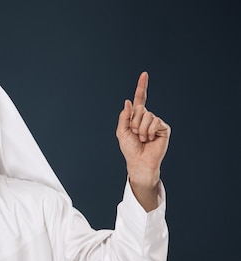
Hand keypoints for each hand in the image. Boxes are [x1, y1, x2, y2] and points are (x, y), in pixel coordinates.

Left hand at [116, 72, 170, 187]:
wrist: (139, 161)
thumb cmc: (130, 149)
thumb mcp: (121, 132)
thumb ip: (124, 116)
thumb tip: (129, 101)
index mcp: (137, 117)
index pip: (140, 99)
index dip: (142, 87)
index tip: (144, 74)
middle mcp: (147, 117)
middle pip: (140, 108)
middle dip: (134, 122)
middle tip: (135, 134)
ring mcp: (156, 122)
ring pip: (147, 115)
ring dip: (141, 129)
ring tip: (142, 138)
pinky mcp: (164, 128)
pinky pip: (155, 121)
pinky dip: (149, 131)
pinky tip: (149, 139)